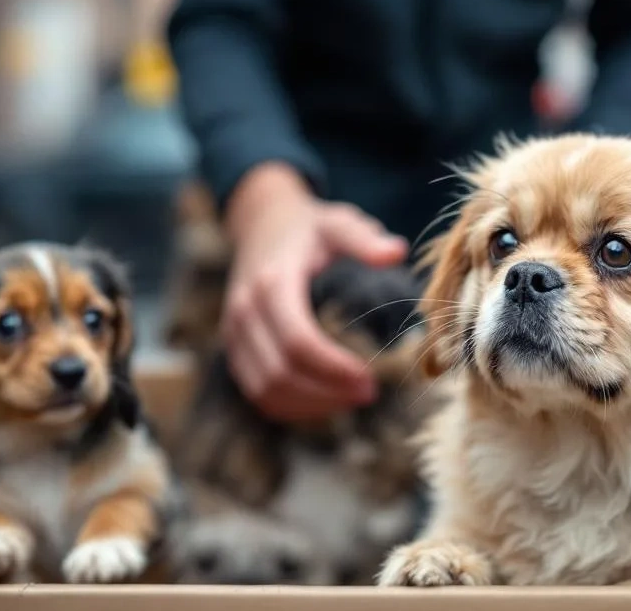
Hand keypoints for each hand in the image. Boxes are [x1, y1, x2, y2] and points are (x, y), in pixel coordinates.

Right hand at [222, 163, 407, 420]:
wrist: (261, 224)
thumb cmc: (308, 228)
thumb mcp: (338, 223)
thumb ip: (364, 239)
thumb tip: (396, 253)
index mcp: (273, 283)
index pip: (298, 342)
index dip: (334, 369)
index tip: (371, 380)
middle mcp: (246, 311)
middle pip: (281, 373)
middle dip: (327, 392)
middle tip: (370, 393)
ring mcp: (234, 332)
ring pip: (265, 390)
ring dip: (310, 405)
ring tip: (350, 400)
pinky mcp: (234, 347)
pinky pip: (256, 391)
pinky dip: (289, 407)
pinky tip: (325, 402)